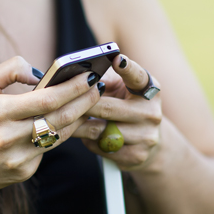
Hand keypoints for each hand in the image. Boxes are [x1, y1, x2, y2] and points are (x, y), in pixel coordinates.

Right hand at [0, 56, 102, 196]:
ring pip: (59, 136)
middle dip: (84, 101)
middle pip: (60, 118)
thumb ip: (10, 69)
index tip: (89, 76)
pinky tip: (61, 124)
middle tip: (97, 88)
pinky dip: (55, 136)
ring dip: (77, 118)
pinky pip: (47, 151)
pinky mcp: (23, 173)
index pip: (46, 99)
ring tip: (87, 103)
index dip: (72, 88)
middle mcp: (8, 137)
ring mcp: (17, 159)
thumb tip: (41, 73)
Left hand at [72, 54, 161, 170]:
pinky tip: (84, 136)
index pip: (138, 76)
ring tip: (65, 119)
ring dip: (80, 125)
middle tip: (61, 101)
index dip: (128, 67)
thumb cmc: (127, 106)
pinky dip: (88, 141)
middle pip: (108, 108)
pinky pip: (102, 148)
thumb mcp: (122, 89)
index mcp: (150, 90)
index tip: (116, 58)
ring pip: (101, 131)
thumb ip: (106, 79)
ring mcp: (146, 136)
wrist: (149, 141)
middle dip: (82, 104)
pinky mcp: (137, 156)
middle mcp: (152, 112)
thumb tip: (80, 74)